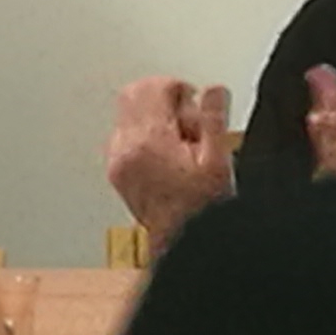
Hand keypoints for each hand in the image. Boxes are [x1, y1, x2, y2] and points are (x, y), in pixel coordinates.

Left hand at [104, 76, 235, 244]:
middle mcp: (125, 148)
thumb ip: (214, 121)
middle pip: (132, 94)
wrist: (182, 246)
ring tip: (181, 141)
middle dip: (161, 97)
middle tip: (188, 118)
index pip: (152, 87)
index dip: (178, 89)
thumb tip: (213, 91)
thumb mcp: (218, 162)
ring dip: (152, 115)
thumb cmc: (201, 211)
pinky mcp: (117, 172)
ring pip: (126, 113)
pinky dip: (143, 134)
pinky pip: (123, 136)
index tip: (194, 102)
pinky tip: (167, 155)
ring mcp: (117, 161)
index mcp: (150, 141)